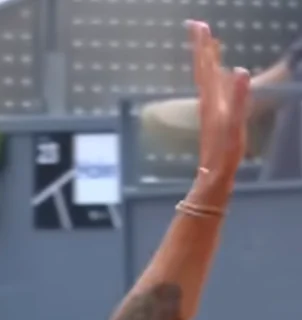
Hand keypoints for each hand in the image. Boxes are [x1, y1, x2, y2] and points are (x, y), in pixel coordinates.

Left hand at [188, 20, 249, 186]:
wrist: (213, 176)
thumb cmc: (225, 152)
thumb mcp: (234, 125)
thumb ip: (238, 98)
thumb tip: (240, 70)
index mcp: (212, 100)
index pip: (206, 67)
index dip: (203, 47)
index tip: (199, 25)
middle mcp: (208, 102)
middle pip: (203, 69)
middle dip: (202, 47)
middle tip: (198, 25)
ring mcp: (210, 109)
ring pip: (207, 78)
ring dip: (208, 59)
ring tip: (209, 42)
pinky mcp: (214, 117)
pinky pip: (213, 89)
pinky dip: (215, 76)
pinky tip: (220, 74)